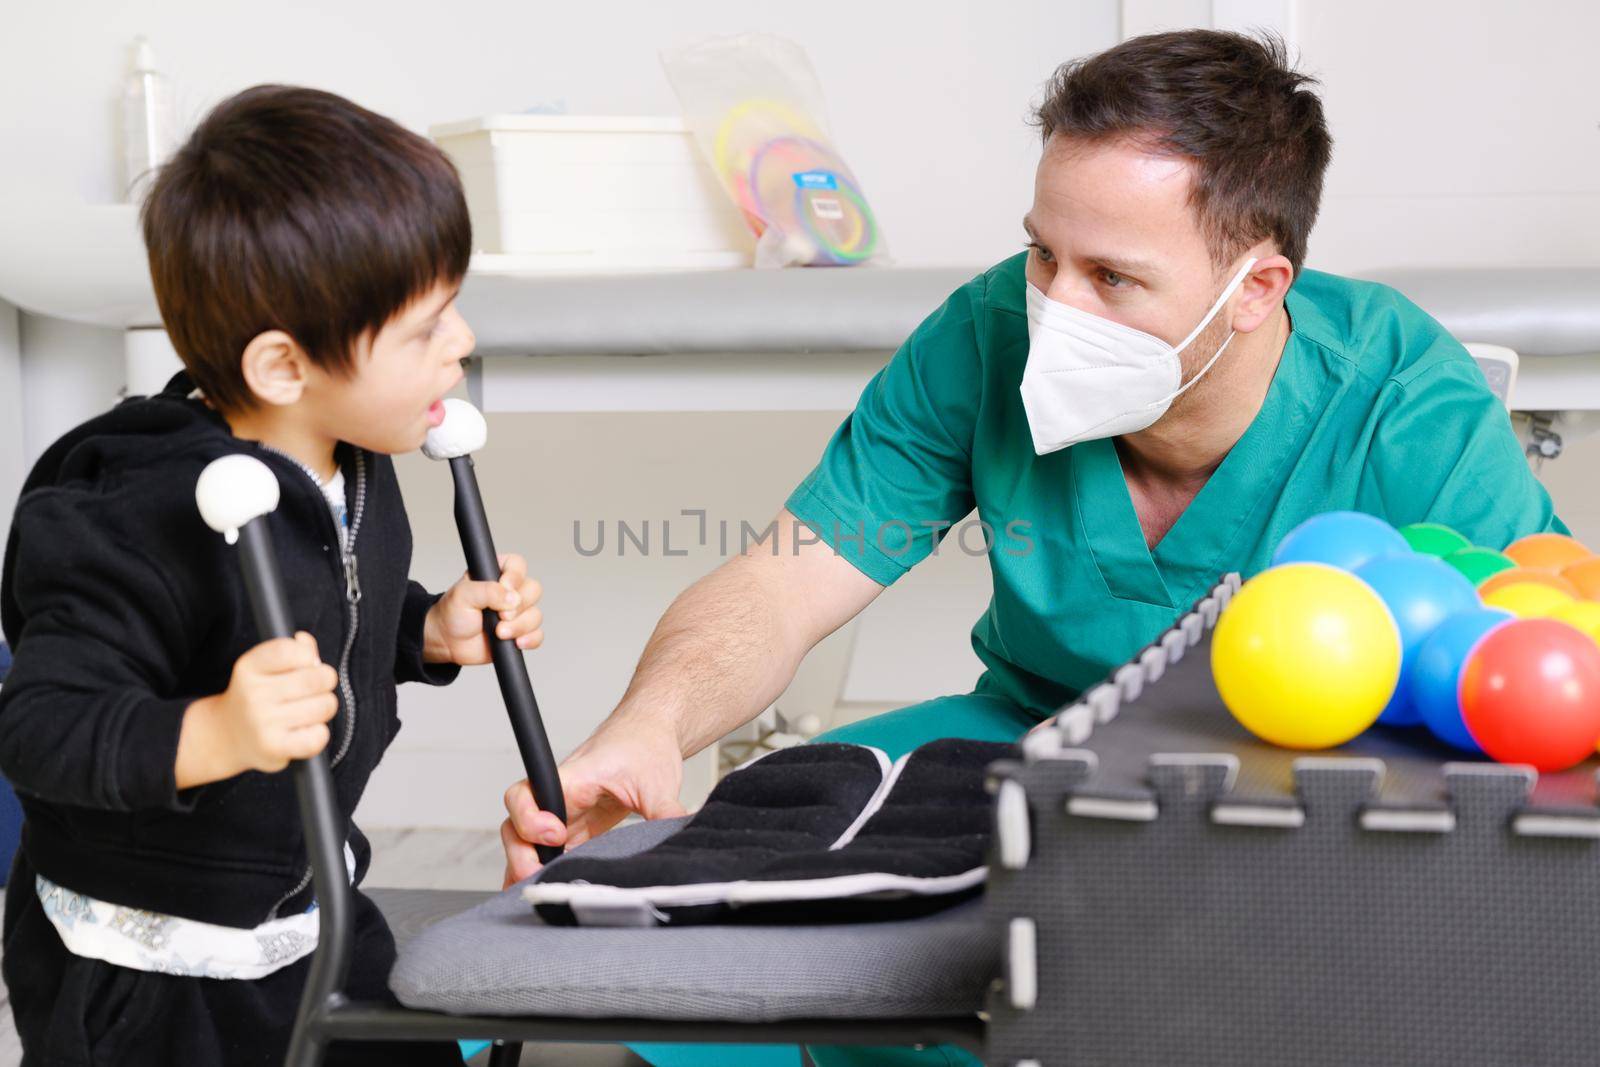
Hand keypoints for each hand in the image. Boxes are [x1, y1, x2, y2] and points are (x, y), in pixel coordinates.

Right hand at [189, 633, 338, 779]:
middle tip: (312, 691)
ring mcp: (262, 722)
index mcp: (249, 667)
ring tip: (307, 711)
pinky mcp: (273, 748)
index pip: (290, 650)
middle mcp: (253, 693)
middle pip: (318, 678)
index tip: (306, 664)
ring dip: (324, 709)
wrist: (226, 736)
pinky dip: (319, 734)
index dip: (308, 656)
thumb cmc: (257, 696)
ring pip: (324, 706)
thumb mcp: (265, 668)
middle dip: (325, 683)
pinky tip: (306, 731)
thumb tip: (304, 640)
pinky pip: (318, 737)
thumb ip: (292, 650)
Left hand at [423, 553, 542, 664]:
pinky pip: (537, 634)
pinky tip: (515, 642)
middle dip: (518, 606)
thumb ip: (488, 591)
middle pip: (533, 590)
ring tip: (499, 633)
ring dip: (519, 626)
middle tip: (500, 615)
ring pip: (536, 615)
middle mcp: (510, 592)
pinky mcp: (520, 633)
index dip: (515, 576)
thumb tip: (512, 598)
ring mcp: (517, 613)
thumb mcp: (463, 595)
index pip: (518, 565)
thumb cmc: (453, 613)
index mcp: (496, 574)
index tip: (504, 587)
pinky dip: (529, 639)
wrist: (448, 641)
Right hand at [499, 713, 686, 887]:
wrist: (649, 731)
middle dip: (520, 853)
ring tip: (542, 890)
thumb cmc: (645, 744)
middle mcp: (561, 795)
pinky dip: (544, 869)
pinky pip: (549, 850)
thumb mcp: (659, 782)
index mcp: (573, 778)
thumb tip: (680, 835)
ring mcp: (565, 813)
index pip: (527, 794)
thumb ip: (666, 813)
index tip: (555, 835)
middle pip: (516, 824)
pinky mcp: (577, 827)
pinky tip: (549, 888)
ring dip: (528, 866)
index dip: (529, 819)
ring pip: (527, 841)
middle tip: (540, 875)